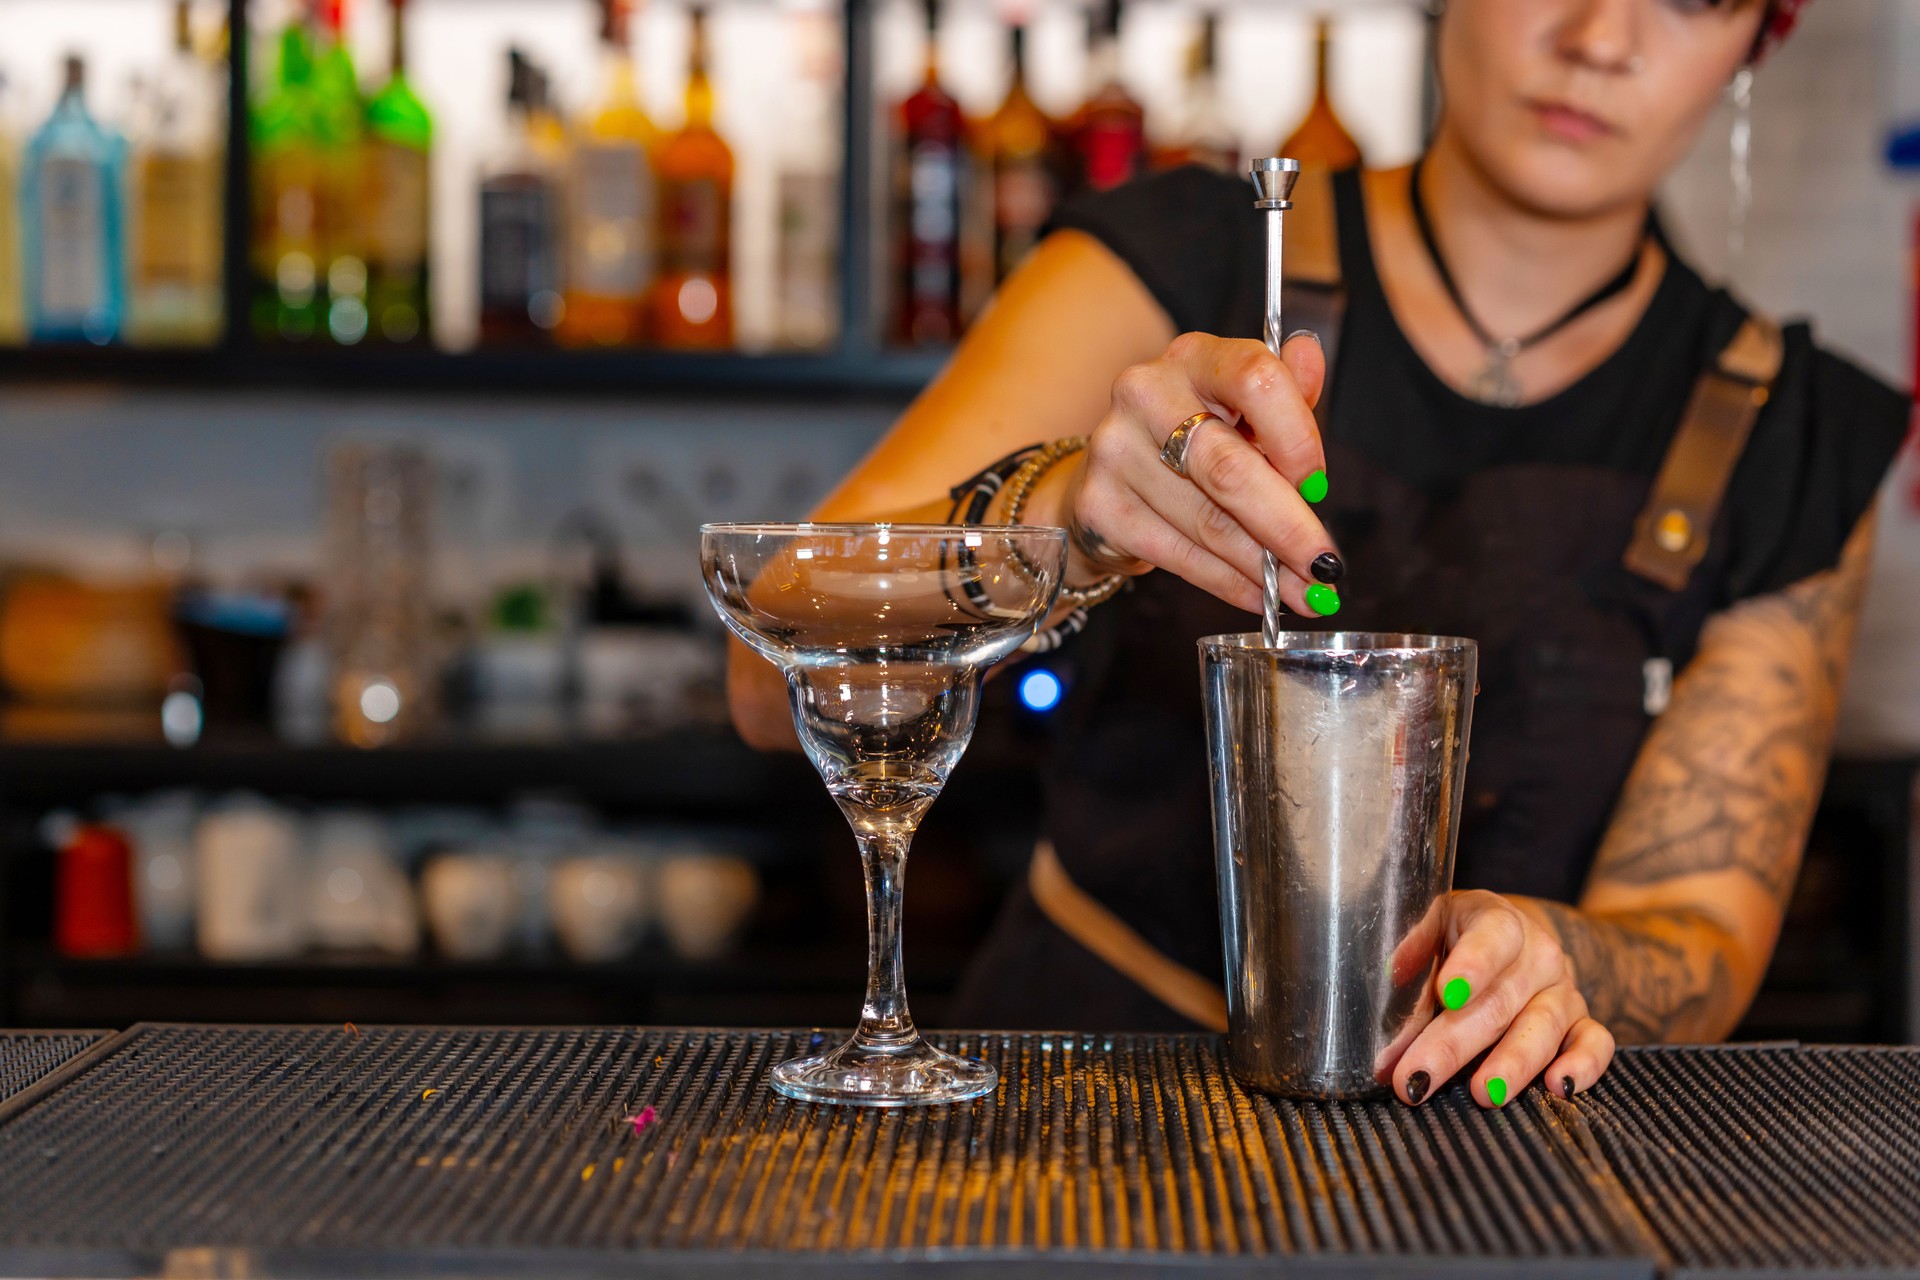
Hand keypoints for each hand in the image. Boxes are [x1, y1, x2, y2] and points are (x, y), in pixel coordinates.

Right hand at [1050, 330, 1340, 616]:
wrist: (1109, 477)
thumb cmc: (1193, 438)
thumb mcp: (1242, 407)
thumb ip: (1283, 389)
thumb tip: (1309, 355)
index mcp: (1193, 357)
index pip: (1254, 379)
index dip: (1297, 437)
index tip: (1320, 487)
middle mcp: (1145, 393)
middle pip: (1228, 467)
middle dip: (1287, 526)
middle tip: (1325, 566)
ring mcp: (1115, 451)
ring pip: (1207, 522)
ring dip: (1264, 567)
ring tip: (1304, 593)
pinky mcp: (1101, 507)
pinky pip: (1178, 556)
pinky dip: (1228, 582)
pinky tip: (1259, 596)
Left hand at [1392, 891, 1617, 1108]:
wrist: (1507, 940)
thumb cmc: (1454, 940)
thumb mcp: (1430, 929)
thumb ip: (1413, 950)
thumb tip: (1393, 971)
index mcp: (1497, 921)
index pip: (1492, 936)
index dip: (1471, 964)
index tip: (1446, 993)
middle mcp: (1537, 954)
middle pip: (1500, 1000)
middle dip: (1454, 1044)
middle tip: (1418, 1076)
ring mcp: (1563, 990)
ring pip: (1544, 1027)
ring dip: (1512, 1065)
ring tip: (1483, 1094)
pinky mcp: (1582, 1022)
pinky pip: (1595, 1043)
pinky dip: (1583, 1065)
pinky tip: (1559, 1087)